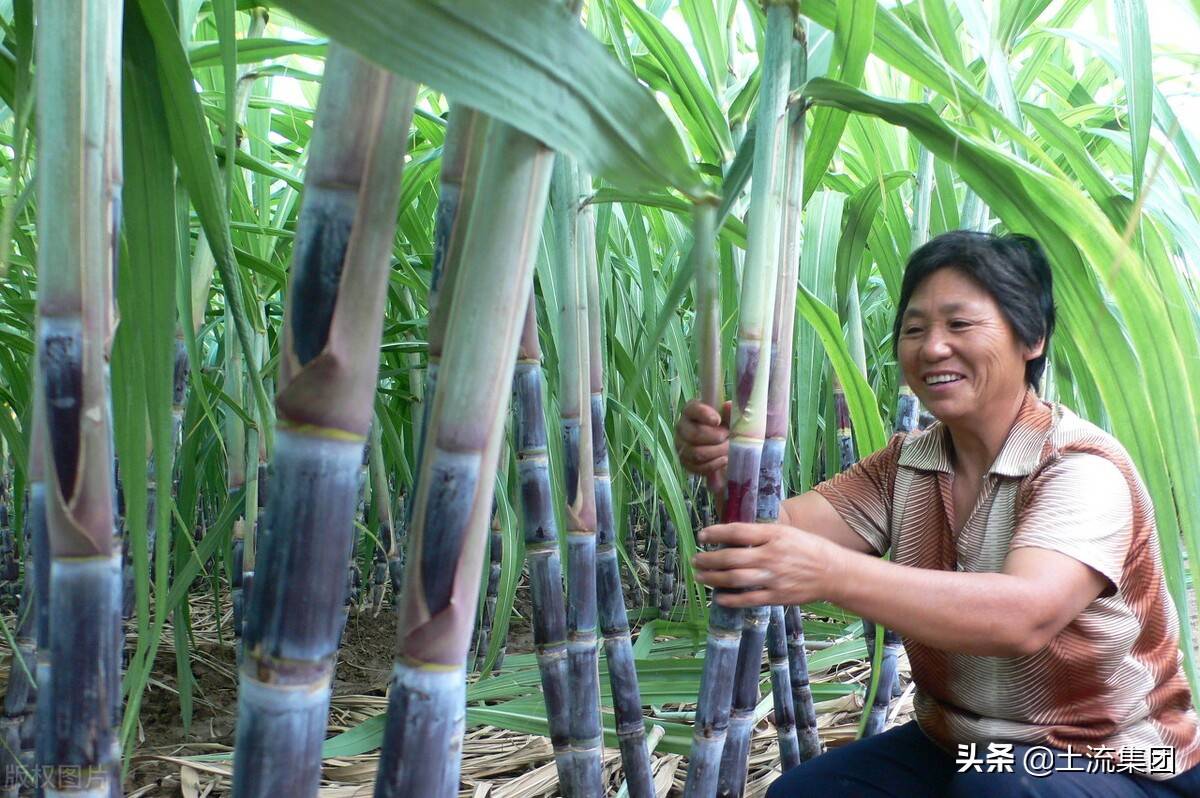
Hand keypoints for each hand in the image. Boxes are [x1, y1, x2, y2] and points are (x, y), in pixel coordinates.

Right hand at [674, 399, 729, 481]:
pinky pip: (699, 466)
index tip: (718, 420)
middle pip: (695, 434)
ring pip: (697, 453)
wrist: (724, 446)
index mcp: (691, 411)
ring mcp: (681, 446)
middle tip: (728, 437)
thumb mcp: (729, 417)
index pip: (692, 409)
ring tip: (728, 449)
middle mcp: (682, 427)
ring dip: (717, 452)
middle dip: (716, 437)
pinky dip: (714, 464)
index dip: (704, 414)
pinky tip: (724, 459)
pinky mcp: (685, 463)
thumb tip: (728, 406)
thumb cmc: (725, 427)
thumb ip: (729, 412)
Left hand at [691, 522, 845, 606]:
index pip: (737, 532)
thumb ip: (761, 533)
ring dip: (713, 578)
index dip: (716, 533)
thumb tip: (732, 533)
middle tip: (695, 559)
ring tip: (700, 576)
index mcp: (773, 535)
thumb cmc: (807, 547)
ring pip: (735, 579)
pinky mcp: (776, 596)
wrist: (832, 572)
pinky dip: (730, 599)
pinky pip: (748, 599)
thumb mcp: (786, 532)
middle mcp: (771, 556)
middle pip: (731, 558)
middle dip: (708, 559)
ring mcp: (773, 578)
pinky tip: (718, 597)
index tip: (701, 535)